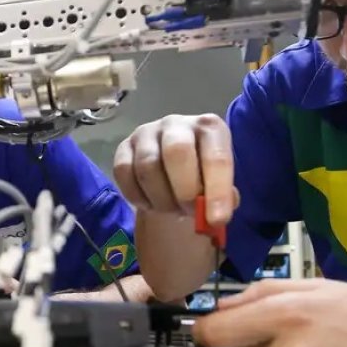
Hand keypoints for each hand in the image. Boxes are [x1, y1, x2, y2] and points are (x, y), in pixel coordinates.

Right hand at [112, 114, 237, 225]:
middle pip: (177, 151)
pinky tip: (150, 204)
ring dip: (161, 198)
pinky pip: (124, 172)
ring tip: (172, 209)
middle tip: (190, 213)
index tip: (217, 221)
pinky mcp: (123, 147)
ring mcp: (147, 133)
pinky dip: (136, 196)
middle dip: (185, 191)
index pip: (217, 157)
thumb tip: (213, 216)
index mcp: (210, 129)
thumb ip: (222, 200)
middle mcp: (177, 124)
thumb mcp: (220, 186)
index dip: (217, 191)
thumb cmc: (201, 177)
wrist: (171, 172)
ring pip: (147, 166)